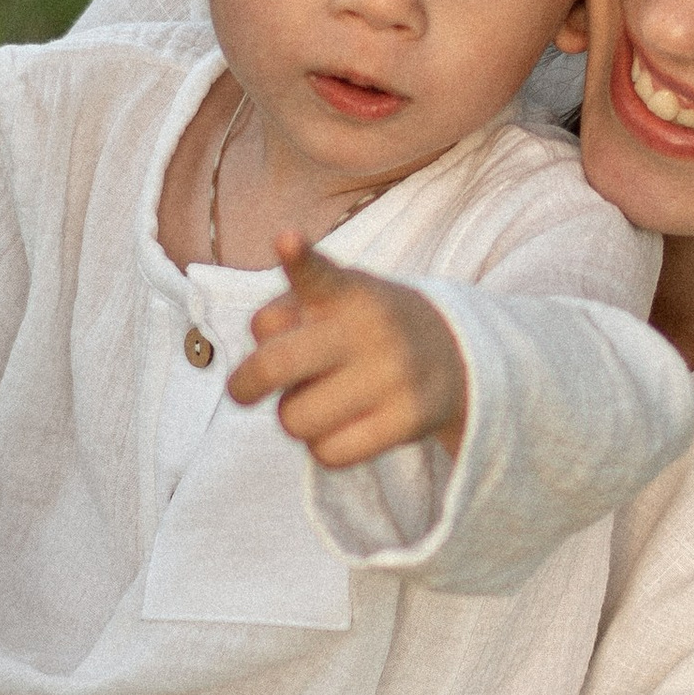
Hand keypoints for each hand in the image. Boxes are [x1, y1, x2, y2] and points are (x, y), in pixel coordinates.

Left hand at [230, 233, 467, 466]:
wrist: (450, 354)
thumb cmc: (363, 327)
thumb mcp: (333, 299)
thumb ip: (287, 314)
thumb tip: (259, 365)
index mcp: (346, 290)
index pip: (318, 272)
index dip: (299, 258)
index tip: (287, 241)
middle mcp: (370, 328)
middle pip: (276, 366)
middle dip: (245, 384)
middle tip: (243, 391)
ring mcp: (393, 374)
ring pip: (295, 420)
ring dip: (293, 417)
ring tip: (317, 401)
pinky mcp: (407, 419)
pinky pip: (328, 453)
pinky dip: (322, 446)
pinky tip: (341, 426)